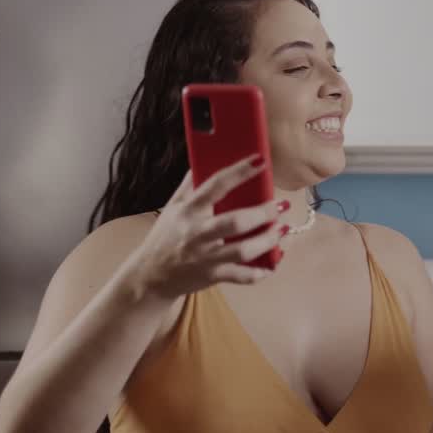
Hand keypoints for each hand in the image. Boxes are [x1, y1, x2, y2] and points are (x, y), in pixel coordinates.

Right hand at [127, 154, 288, 298]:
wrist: (150, 276)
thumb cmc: (166, 236)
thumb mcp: (173, 207)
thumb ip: (191, 184)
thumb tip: (206, 156)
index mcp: (189, 211)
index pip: (215, 186)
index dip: (239, 172)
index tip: (261, 160)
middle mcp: (198, 233)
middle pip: (234, 222)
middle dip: (262, 213)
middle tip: (281, 204)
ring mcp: (206, 257)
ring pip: (242, 250)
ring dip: (268, 240)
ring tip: (282, 229)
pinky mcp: (213, 276)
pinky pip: (242, 276)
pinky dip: (260, 272)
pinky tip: (273, 263)